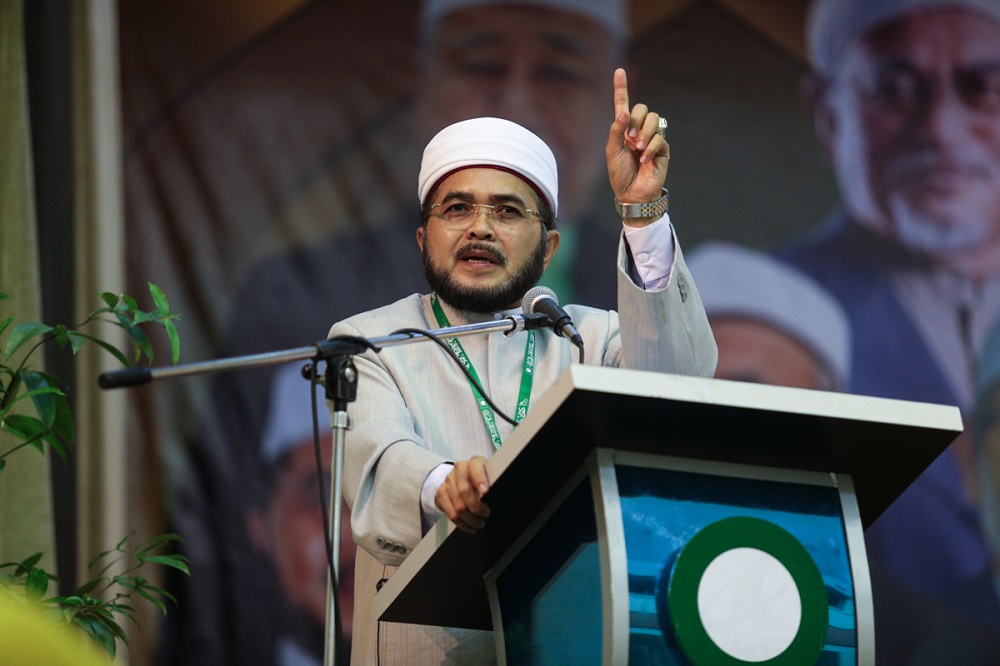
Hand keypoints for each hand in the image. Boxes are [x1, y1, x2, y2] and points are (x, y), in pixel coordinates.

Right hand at [435, 456, 490, 532]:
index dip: (480, 480)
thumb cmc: (482, 480)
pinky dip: (462, 524)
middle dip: (476, 507)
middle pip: (464, 490)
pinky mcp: (441, 492)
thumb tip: (500, 498)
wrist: (461, 478)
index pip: (475, 468)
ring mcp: (448, 480)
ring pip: (458, 505)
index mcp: (474, 462)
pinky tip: (469, 527)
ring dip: (470, 519)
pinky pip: (450, 513)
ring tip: (479, 524)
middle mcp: (459, 468)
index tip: (485, 492)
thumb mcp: (490, 477)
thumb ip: (494, 483)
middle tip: (485, 514)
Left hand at [606, 68, 669, 209]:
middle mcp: (638, 130)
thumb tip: (624, 113)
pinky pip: (660, 137)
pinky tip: (645, 160)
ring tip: (638, 149)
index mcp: (623, 128)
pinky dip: (650, 148)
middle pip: (643, 108)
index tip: (619, 71)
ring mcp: (652, 138)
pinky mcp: (663, 149)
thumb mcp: (612, 151)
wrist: (632, 193)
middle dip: (636, 120)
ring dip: (644, 133)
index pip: (623, 104)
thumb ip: (616, 131)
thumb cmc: (620, 174)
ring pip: (655, 119)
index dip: (621, 87)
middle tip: (629, 138)